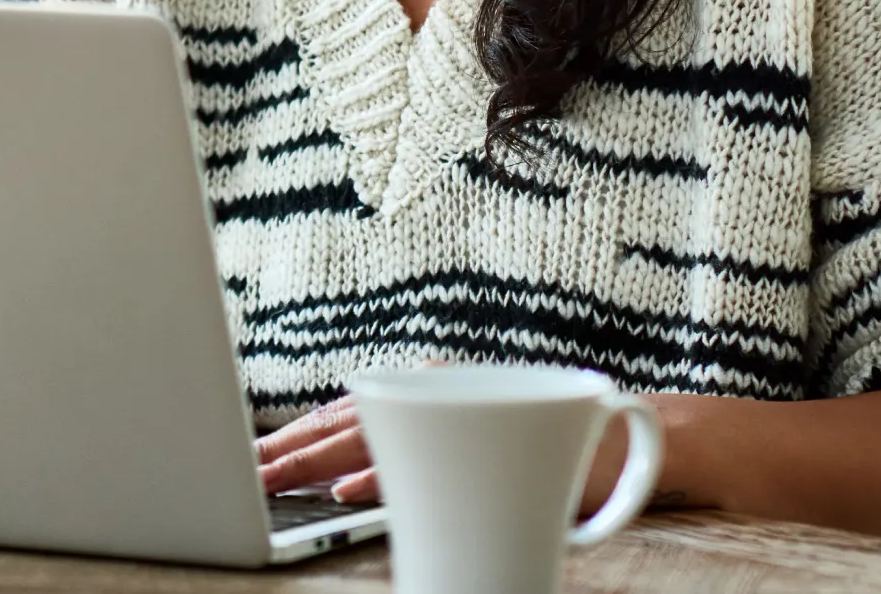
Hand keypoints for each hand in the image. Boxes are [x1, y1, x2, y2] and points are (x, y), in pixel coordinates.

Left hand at [256, 394, 646, 511]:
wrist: (637, 442)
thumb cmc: (545, 454)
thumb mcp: (466, 452)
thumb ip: (408, 457)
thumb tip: (338, 482)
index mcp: (425, 386)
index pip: (343, 414)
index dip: (292, 438)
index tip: (251, 460)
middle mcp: (437, 386)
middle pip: (344, 423)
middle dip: (287, 452)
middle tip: (243, 474)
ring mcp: (464, 410)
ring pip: (372, 441)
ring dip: (313, 465)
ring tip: (270, 482)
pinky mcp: (492, 443)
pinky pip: (426, 465)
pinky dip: (378, 481)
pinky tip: (343, 494)